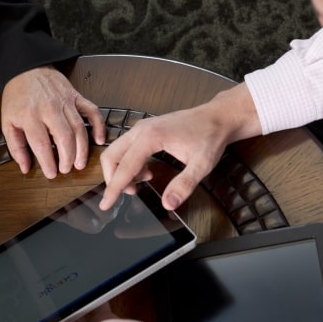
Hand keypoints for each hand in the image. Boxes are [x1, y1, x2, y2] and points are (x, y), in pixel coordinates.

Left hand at [0, 65, 105, 178]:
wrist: (26, 68)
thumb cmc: (17, 97)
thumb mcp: (7, 121)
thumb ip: (16, 146)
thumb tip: (25, 168)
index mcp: (29, 115)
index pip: (42, 144)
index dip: (49, 163)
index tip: (52, 174)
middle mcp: (49, 108)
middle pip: (64, 138)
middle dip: (68, 158)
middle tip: (67, 169)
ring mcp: (65, 101)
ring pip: (79, 128)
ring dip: (82, 149)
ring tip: (80, 163)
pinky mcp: (76, 96)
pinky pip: (91, 111)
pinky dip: (98, 126)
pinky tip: (99, 140)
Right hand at [98, 84, 261, 211]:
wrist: (217, 117)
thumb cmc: (209, 136)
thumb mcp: (201, 165)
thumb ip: (183, 185)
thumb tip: (168, 204)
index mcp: (151, 137)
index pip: (124, 166)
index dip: (114, 188)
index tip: (106, 204)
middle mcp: (141, 130)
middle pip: (111, 156)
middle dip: (114, 178)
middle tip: (131, 193)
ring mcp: (141, 127)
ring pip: (116, 151)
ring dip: (122, 171)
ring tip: (143, 182)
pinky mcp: (144, 129)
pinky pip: (126, 148)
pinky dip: (129, 163)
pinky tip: (146, 171)